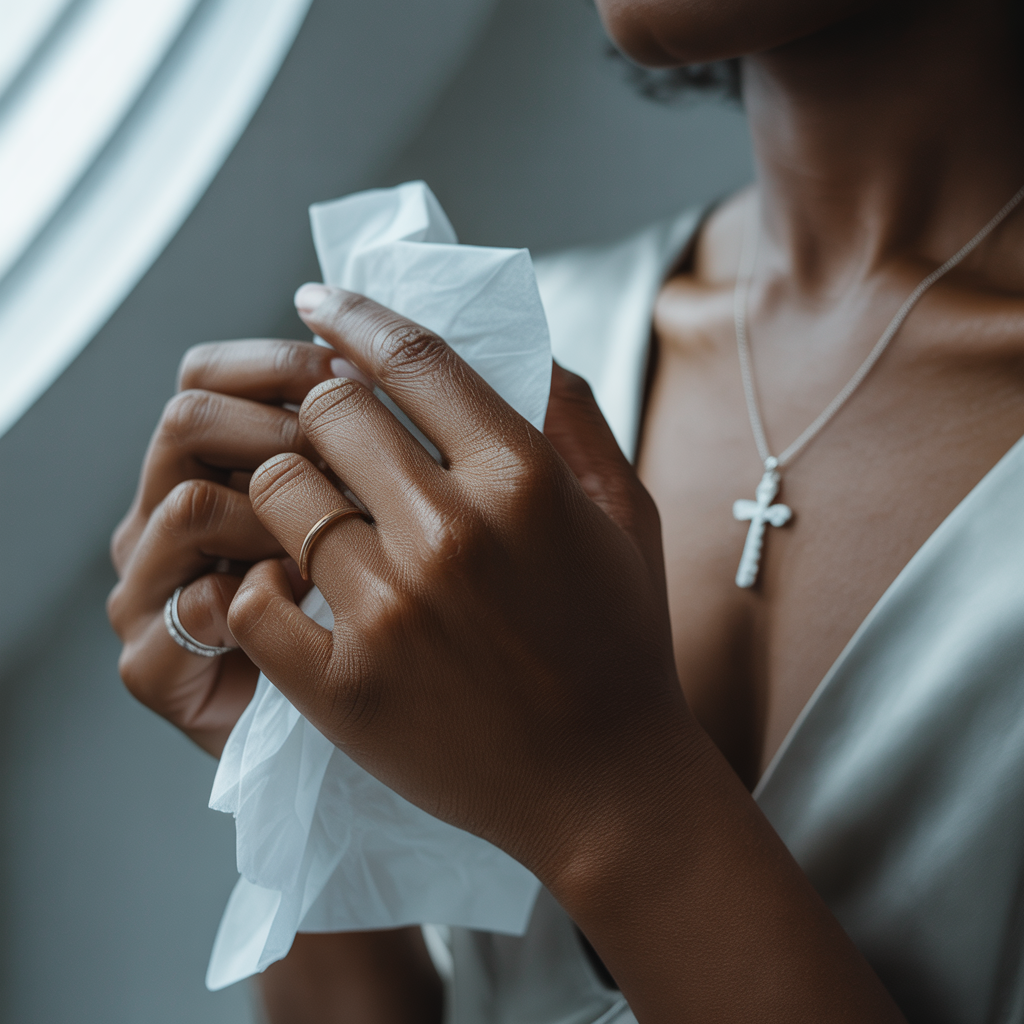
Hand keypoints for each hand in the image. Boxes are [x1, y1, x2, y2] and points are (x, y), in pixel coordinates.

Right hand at [107, 339, 340, 755]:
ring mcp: (147, 589)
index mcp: (204, 469)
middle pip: (188, 420)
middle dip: (283, 429)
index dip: (279, 363)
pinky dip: (263, 599)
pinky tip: (310, 605)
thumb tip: (375, 369)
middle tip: (355, 464)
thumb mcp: (361, 507)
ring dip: (278, 515)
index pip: (208, 376)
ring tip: (342, 544)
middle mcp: (160, 516)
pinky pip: (197, 607)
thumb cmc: (364, 611)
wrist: (342, 725)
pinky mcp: (151, 663)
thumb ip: (352, 444)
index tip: (354, 373)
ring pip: (189, 503)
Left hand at [230, 286, 904, 1023]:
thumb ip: (578, 420)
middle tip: (321, 419)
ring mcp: (388, 610)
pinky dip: (261, 580)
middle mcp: (450, 532)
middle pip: (330, 411)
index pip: (413, 357)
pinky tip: (292, 585)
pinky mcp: (342, 685)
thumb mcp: (625, 519)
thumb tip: (524, 346)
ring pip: (280, 492)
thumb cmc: (620, 645)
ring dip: (286, 487)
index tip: (320, 300)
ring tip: (310, 507)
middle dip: (320, 404)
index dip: (356, 315)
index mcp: (522, 480)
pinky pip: (254, 594)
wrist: (606, 785)